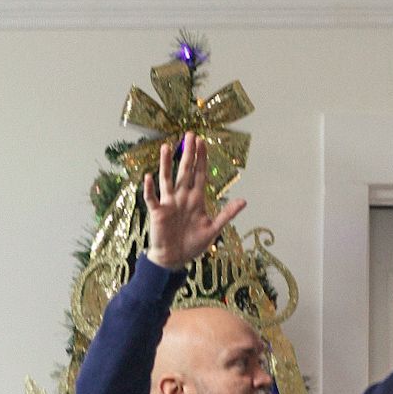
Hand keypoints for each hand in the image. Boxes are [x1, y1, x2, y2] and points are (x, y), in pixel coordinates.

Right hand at [143, 133, 245, 270]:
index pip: (199, 173)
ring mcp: (169, 203)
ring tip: (167, 147)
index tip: (202, 141)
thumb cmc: (192, 244)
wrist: (174, 258)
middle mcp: (182, 197)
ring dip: (166, 164)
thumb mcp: (213, 229)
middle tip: (190, 134)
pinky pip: (152, 198)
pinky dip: (149, 189)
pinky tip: (148, 177)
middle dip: (188, 153)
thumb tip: (244, 201)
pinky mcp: (158, 212)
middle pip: (185, 171)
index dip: (201, 158)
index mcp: (196, 199)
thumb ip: (227, 214)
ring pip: (167, 179)